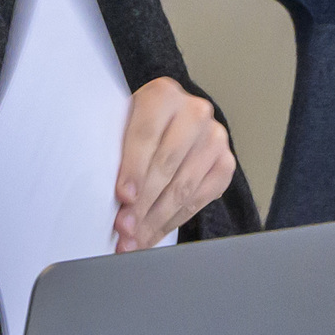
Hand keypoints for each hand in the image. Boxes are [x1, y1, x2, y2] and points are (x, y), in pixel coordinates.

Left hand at [114, 77, 236, 251]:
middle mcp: (194, 113)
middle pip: (166, 164)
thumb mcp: (122, 126)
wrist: (172, 123)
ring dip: (156, 219)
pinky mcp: (226, 163)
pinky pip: (200, 199)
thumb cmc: (138, 128)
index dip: (134, 169)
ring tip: (135, 239)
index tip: (123, 196)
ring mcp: (215, 138)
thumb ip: (116, 151)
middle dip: (143, 203)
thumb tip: (108, 196)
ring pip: (183, 187)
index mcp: (162, 95)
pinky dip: (174, 221)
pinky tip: (154, 234)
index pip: (146, 134)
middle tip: (125, 228)